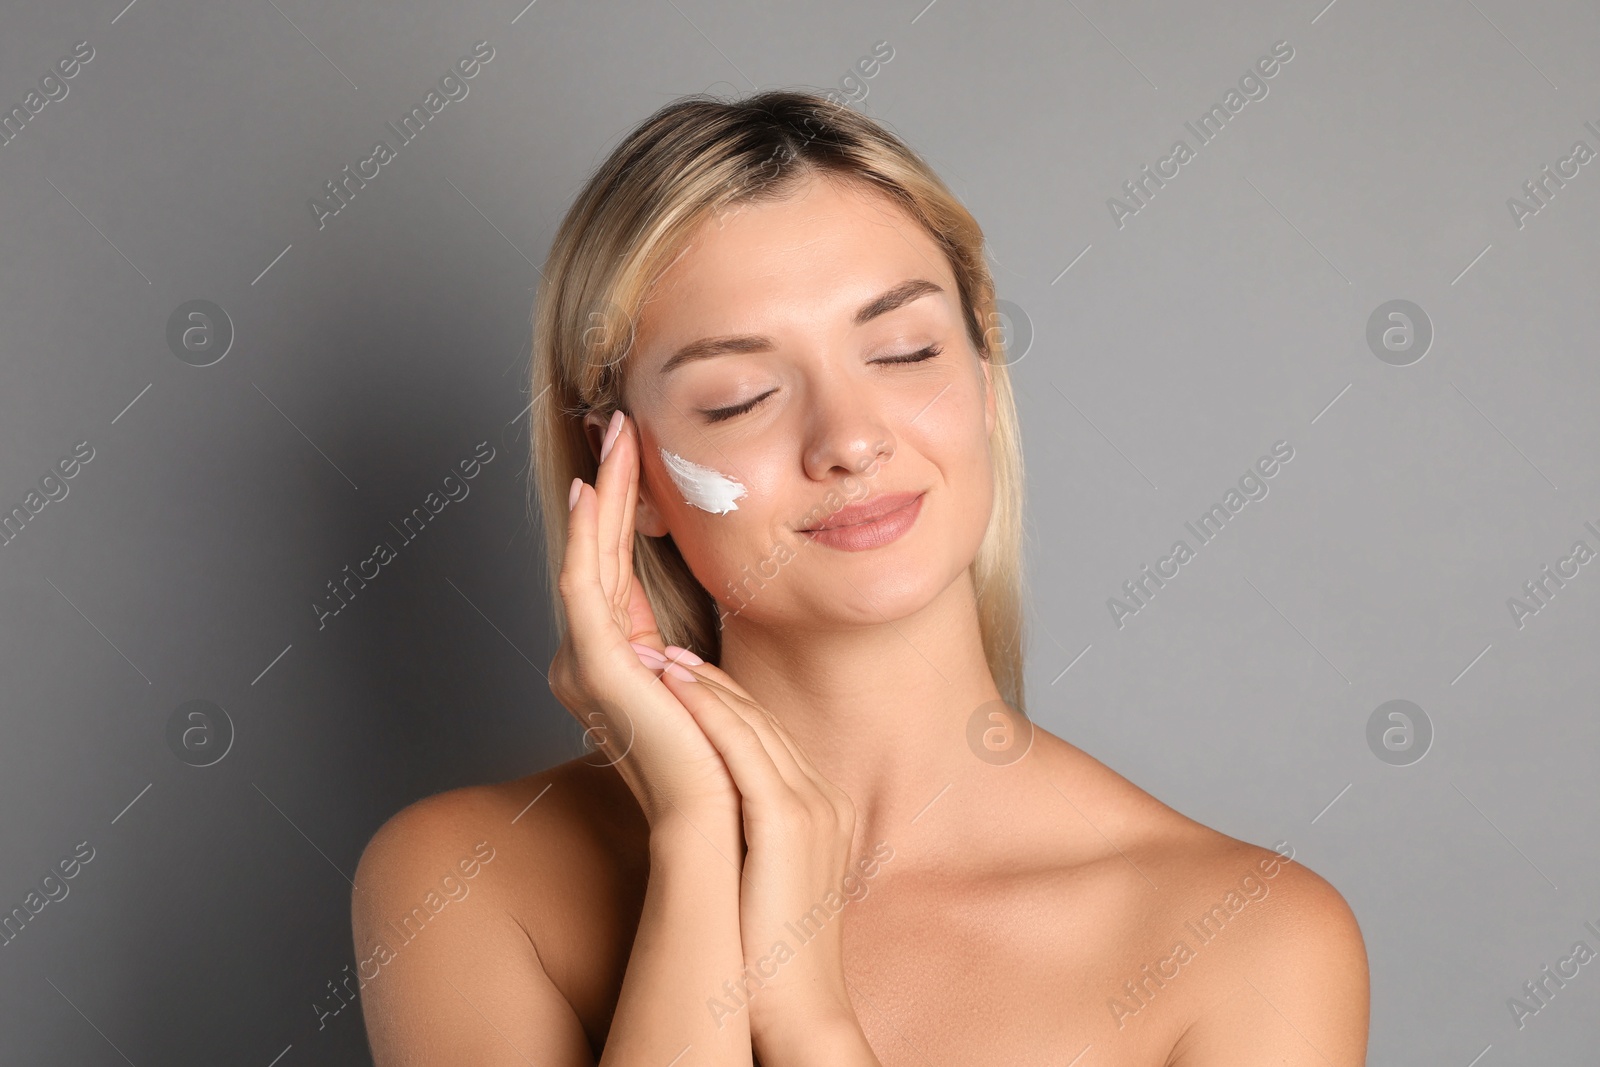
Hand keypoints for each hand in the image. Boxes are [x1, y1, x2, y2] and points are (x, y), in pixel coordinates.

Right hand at [550, 410, 738, 831]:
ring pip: (589, 561)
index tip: (644, 459)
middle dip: (610, 491)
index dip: (626, 519)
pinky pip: (585, 585)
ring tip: (612, 435)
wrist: (731, 864)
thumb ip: (706, 678)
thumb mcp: (727, 715)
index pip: (622, 580)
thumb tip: (702, 649)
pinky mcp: (597, 672)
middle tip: (619, 423)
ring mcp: (593, 671)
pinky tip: (591, 486)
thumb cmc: (743, 804)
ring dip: (599, 495)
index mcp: (631, 679)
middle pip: (601, 561)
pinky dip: (587, 533)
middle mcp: (600, 671)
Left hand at [652, 660, 876, 1060]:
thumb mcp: (758, 877)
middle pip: (762, 720)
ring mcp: (813, 806)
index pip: (769, 737)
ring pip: (752, 725)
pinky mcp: (790, 822)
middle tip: (661, 649)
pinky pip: (744, 749)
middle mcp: (824, 798)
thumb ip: (742, 834)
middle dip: (710, 680)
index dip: (724, 700)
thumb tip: (701, 810)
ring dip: (703, 684)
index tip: (681, 674)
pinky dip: (708, 710)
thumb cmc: (767, 957)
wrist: (795, 1010)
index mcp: (822, 808)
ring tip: (657, 656)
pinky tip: (673, 687)